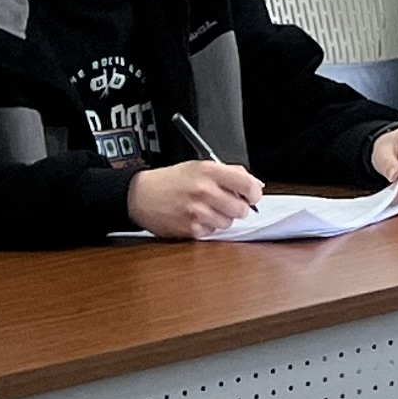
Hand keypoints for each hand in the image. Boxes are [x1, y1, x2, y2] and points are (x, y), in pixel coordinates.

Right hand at [124, 158, 262, 236]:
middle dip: (238, 208)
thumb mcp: (200, 166)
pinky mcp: (190, 229)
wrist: (140, 195)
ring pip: (228, 223)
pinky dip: (207, 227)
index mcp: (209, 171)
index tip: (252, 196)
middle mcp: (204, 191)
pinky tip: (196, 217)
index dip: (254, 193)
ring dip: (222, 218)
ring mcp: (197, 211)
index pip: (248, 185)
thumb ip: (231, 173)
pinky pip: (212, 232)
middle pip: (241, 209)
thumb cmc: (171, 181)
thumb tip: (256, 185)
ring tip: (206, 209)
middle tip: (226, 203)